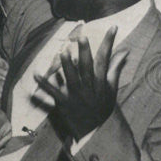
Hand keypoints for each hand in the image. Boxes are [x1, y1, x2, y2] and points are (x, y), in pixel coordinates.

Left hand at [34, 26, 127, 140]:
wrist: (97, 132)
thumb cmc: (103, 107)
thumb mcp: (112, 89)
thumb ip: (115, 69)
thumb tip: (125, 51)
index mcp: (101, 82)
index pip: (106, 59)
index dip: (109, 43)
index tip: (113, 27)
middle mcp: (90, 88)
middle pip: (88, 67)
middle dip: (85, 52)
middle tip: (82, 37)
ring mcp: (77, 96)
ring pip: (72, 79)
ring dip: (67, 66)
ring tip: (63, 51)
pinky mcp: (64, 104)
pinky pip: (53, 94)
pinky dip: (44, 85)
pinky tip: (35, 74)